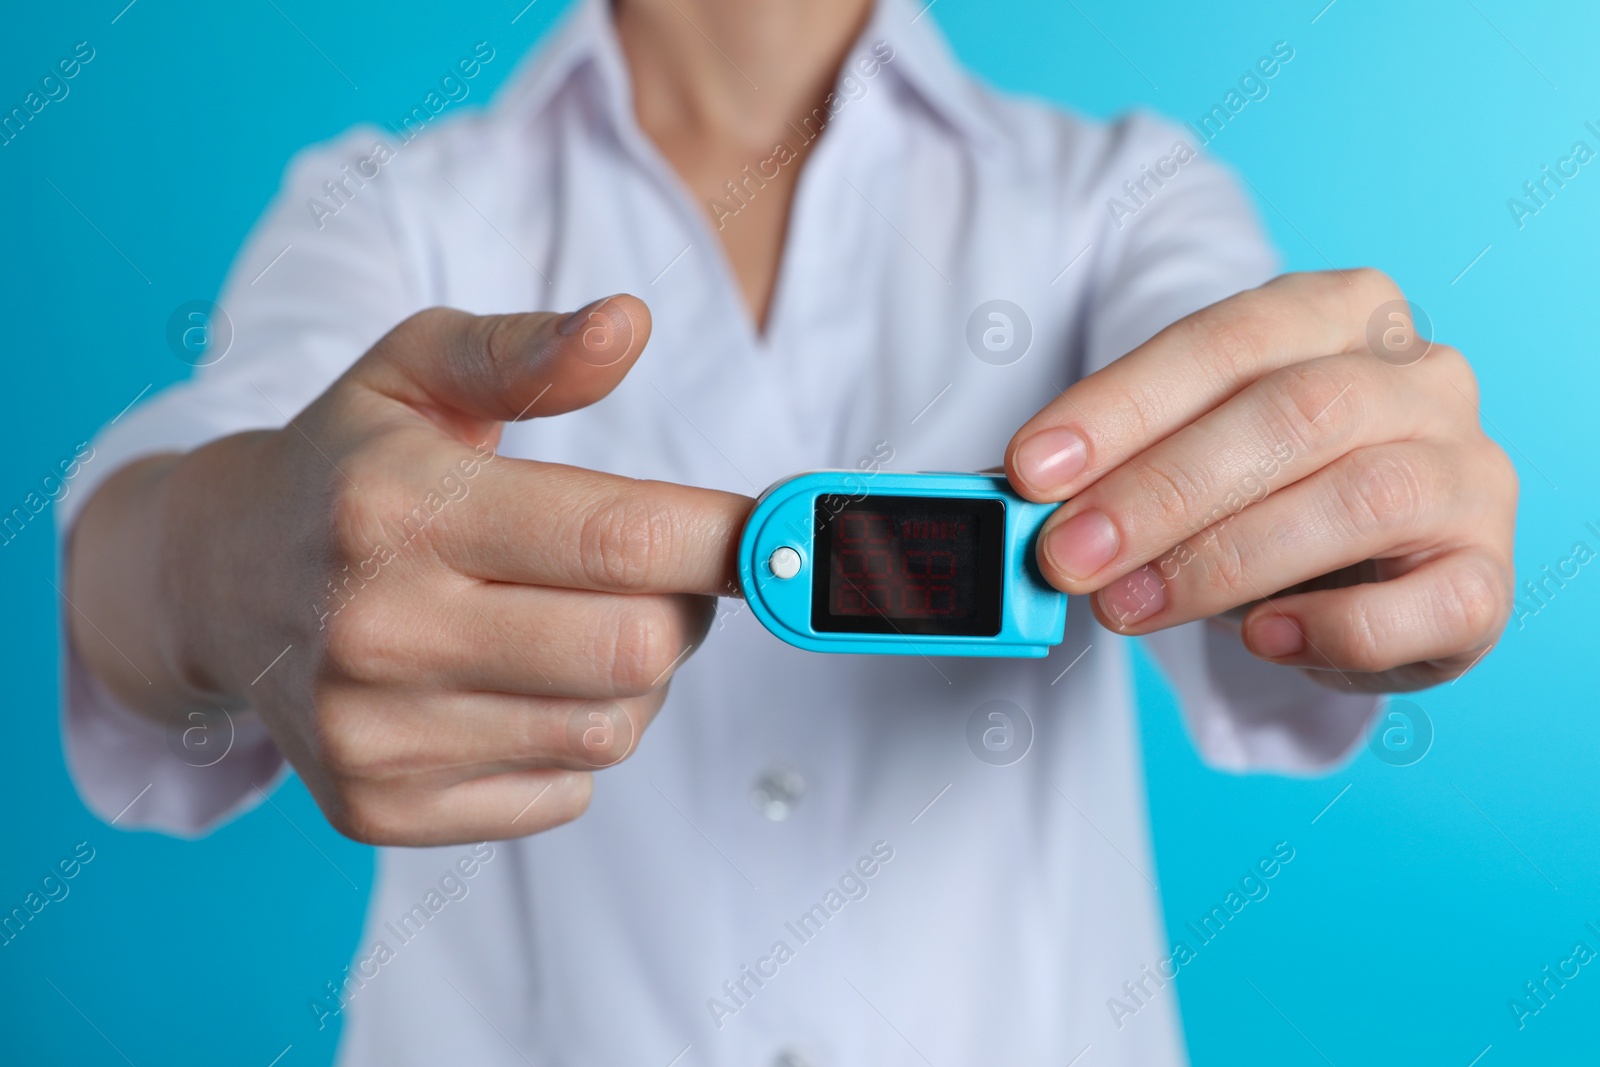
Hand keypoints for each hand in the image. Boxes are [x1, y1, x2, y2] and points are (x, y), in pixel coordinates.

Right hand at [70, 296, 750, 843]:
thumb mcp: (415, 371)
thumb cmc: (345, 466)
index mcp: (397, 505)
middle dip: (685, 608)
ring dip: (636, 677)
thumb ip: (527, 350)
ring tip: (579, 623)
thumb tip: (629, 324)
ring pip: (611, 729)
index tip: (770, 530)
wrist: (212, 582)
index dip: (729, 538)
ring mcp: (372, 734)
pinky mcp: (379, 808)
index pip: (623, 536)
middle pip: (637, 649)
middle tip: (658, 573)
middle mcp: (376, 628)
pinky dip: (574, 740)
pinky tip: (521, 685)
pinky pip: (564, 793)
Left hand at [1003, 270, 1517, 692]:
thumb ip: (1123, 463)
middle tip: (1066, 557)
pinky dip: (1333, 627)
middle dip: (1159, 492)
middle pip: (1293, 414)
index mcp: (1343, 311)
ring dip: (1221, 562)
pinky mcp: (1486, 577)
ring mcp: (1470, 475)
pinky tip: (1259, 637)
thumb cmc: (1261, 486)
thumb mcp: (1187, 450)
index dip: (1120, 406)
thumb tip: (1028, 500)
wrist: (1363, 561)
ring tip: (1127, 607)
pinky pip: (1427, 603)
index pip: (1226, 339)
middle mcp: (1423, 378)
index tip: (1030, 469)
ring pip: (1360, 500)